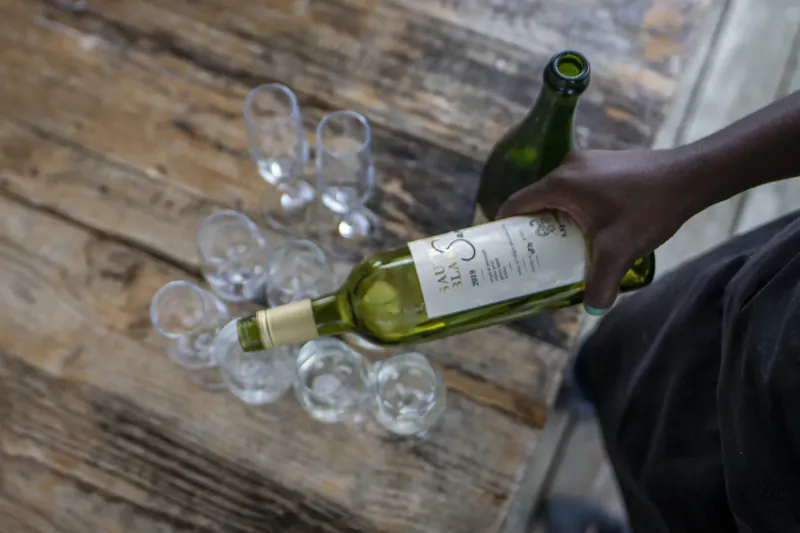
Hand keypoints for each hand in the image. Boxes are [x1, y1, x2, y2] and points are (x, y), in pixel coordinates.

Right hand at [497, 149, 696, 312]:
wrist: (690, 176)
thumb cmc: (649, 209)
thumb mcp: (620, 251)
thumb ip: (602, 282)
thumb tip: (593, 310)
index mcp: (561, 184)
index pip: (516, 203)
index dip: (505, 227)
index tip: (501, 247)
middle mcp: (568, 166)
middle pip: (536, 199)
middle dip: (532, 227)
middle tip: (533, 254)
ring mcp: (587, 160)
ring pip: (558, 193)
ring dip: (556, 217)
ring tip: (563, 244)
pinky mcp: (603, 161)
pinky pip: (577, 186)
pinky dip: (575, 205)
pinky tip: (592, 226)